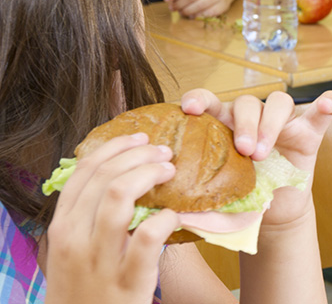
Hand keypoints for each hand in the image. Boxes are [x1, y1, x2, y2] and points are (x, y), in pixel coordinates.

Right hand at [45, 133, 179, 303]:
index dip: (114, 148)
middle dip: (138, 155)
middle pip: (105, 177)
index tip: (139, 137)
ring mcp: (99, 259)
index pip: (83, 172)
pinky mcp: (127, 280)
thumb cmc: (85, 290)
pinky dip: (165, 219)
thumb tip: (120, 180)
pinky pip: (147, 236)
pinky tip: (174, 216)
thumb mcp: (73, 251)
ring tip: (170, 171)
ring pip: (118, 196)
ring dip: (149, 175)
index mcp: (62, 227)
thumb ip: (87, 219)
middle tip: (163, 152)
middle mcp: (74, 239)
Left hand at [178, 89, 331, 226]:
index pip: (211, 101)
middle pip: (247, 103)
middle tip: (244, 151)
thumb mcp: (218, 201)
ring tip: (265, 152)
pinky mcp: (308, 134)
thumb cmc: (241, 201)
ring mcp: (282, 124)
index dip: (200, 98)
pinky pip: (318, 114)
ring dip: (271, 123)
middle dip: (246, 124)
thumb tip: (177, 219)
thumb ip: (201, 205)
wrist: (273, 213)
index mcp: (224, 126)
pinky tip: (329, 104)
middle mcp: (252, 119)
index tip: (190, 108)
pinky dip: (325, 106)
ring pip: (278, 103)